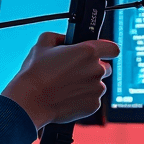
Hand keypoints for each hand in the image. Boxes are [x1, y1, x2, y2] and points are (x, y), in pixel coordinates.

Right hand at [1, 32, 118, 130]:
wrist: (31, 100)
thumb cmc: (35, 72)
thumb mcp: (42, 44)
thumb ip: (59, 37)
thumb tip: (64, 40)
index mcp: (87, 52)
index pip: (112, 48)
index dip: (106, 50)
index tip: (101, 53)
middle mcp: (96, 70)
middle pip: (104, 67)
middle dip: (91, 68)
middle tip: (72, 72)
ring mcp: (97, 89)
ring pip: (97, 84)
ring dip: (86, 84)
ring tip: (65, 86)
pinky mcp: (94, 105)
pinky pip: (92, 99)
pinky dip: (83, 98)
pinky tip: (66, 97)